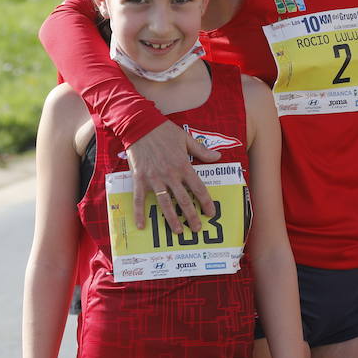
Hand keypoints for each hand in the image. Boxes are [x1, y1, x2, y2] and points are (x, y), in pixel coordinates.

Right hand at [126, 120, 219, 234]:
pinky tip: (141, 226)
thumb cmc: (164, 131)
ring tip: (178, 231)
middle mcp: (170, 175)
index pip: (198, 188)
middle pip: (183, 200)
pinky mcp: (139, 179)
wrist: (140, 125)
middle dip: (191, 216)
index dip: (206, 202)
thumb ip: (202, 150)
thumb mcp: (186, 138)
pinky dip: (139, 213)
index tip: (210, 212)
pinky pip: (139, 199)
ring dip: (172, 219)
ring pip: (165, 203)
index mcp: (183, 165)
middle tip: (197, 229)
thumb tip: (218, 156)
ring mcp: (154, 178)